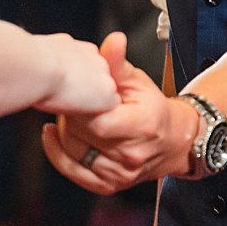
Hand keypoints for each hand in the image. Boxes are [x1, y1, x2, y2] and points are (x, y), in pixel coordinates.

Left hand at [43, 35, 193, 194]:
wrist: (173, 142)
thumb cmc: (152, 108)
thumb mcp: (138, 81)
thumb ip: (118, 63)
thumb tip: (113, 40)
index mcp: (141, 126)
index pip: (97, 120)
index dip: (79, 104)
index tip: (73, 89)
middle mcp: (131, 155)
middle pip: (81, 135)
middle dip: (69, 114)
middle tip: (68, 98)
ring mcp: (120, 174)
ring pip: (73, 152)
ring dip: (63, 131)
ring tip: (68, 113)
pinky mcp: (109, 185)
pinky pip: (73, 172)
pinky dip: (57, 153)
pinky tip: (53, 134)